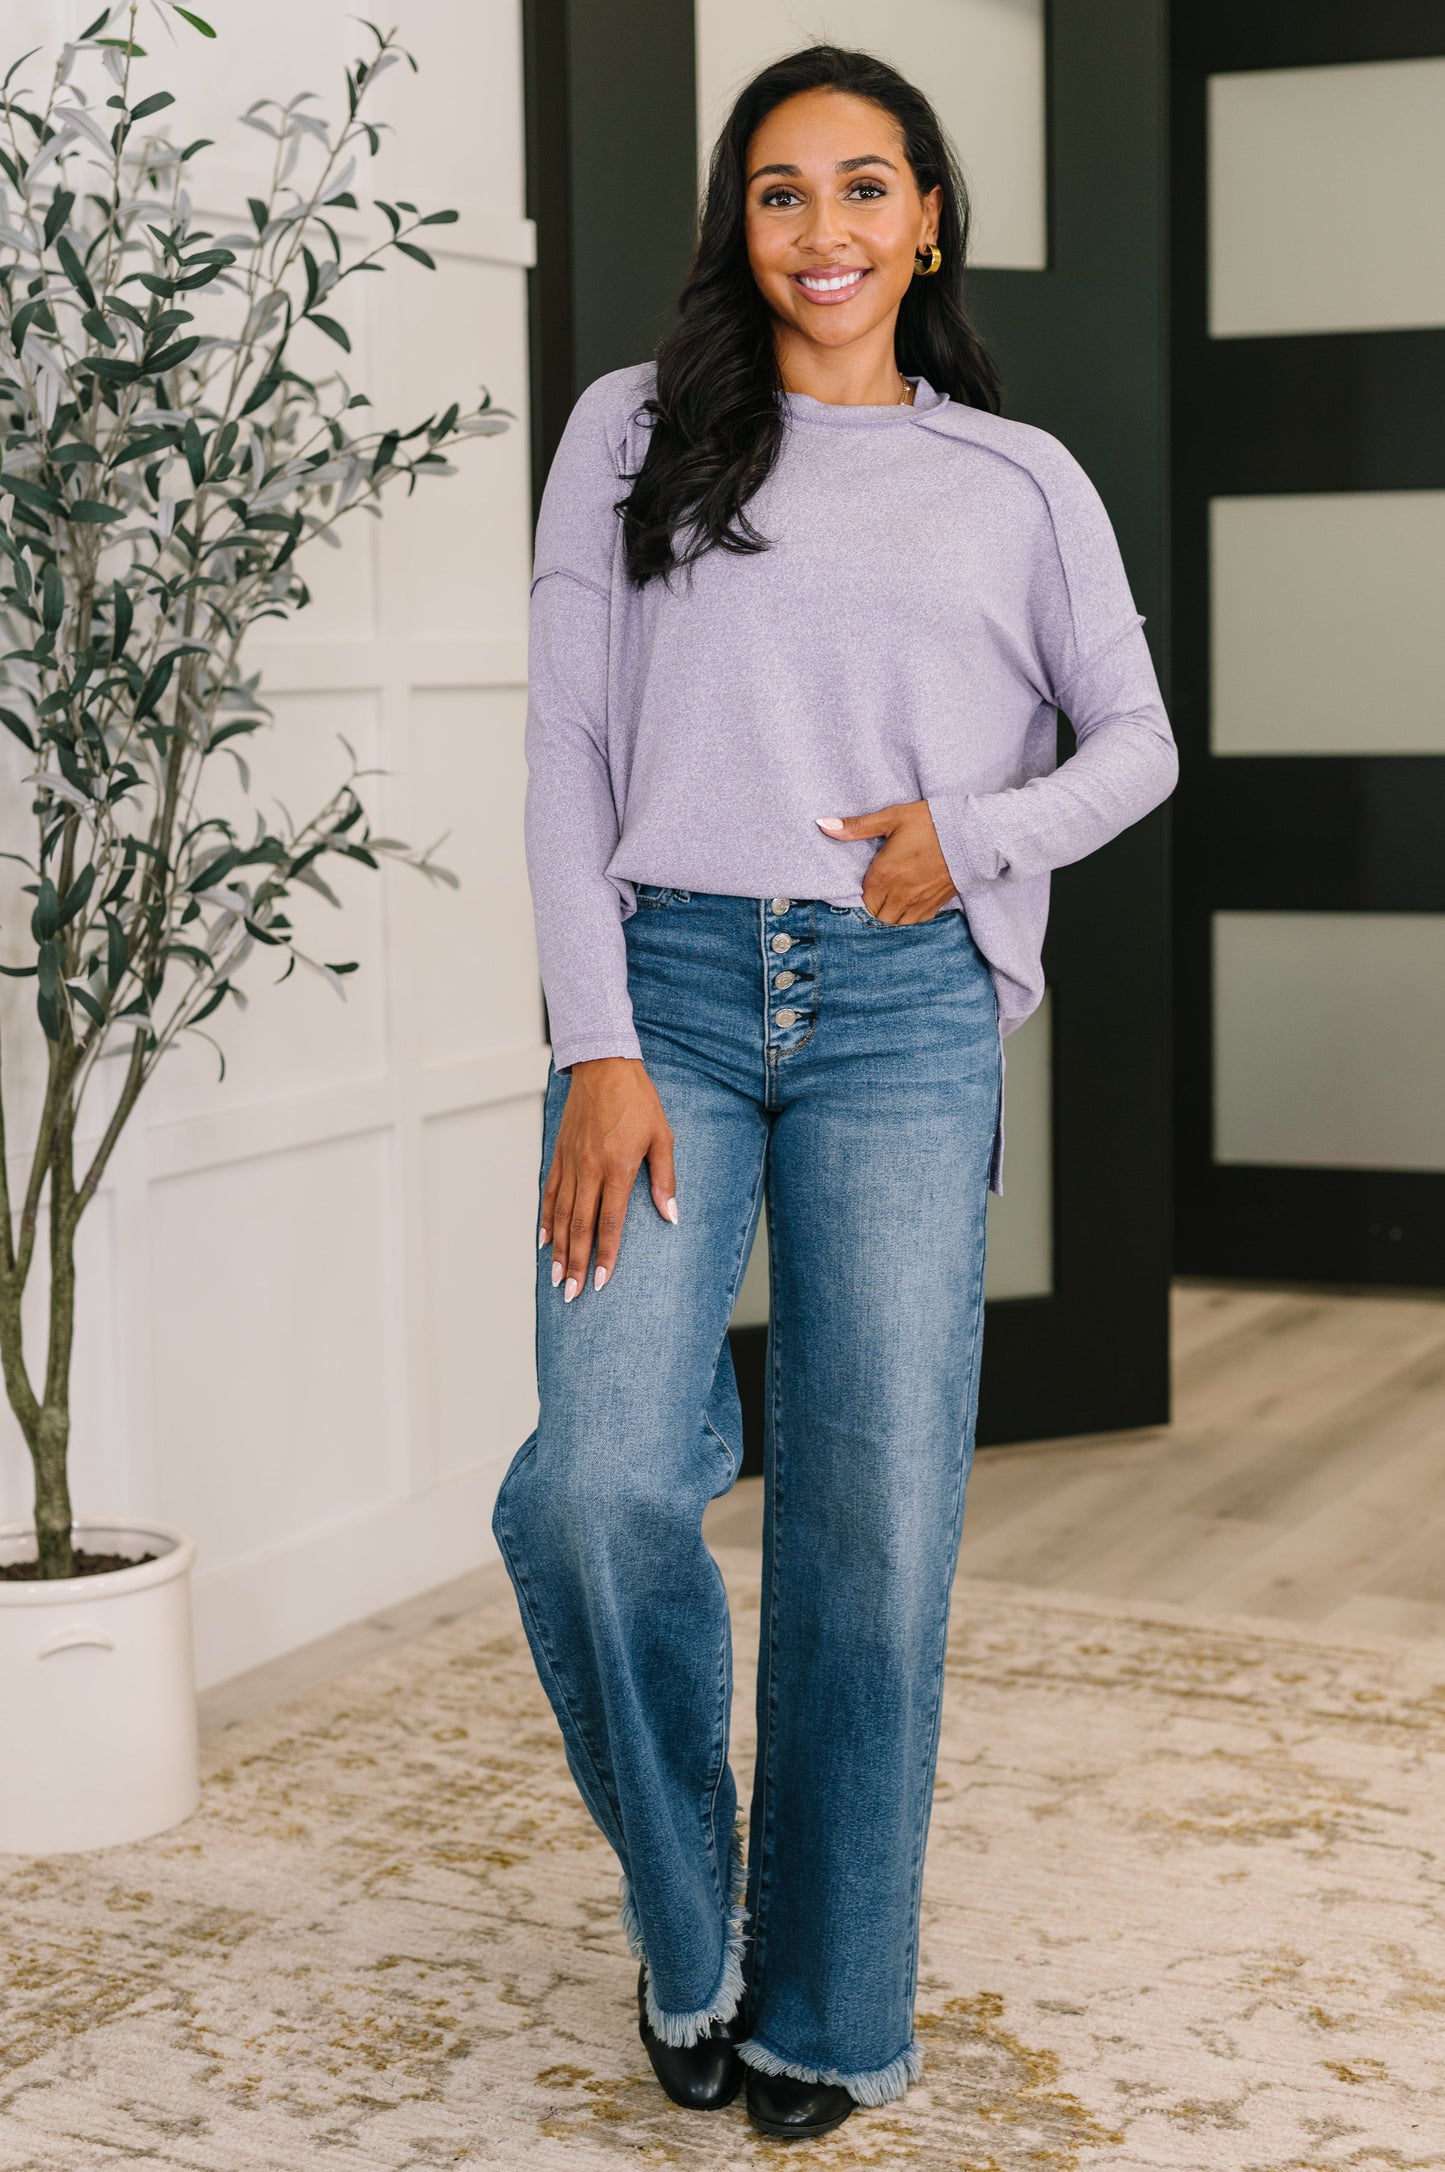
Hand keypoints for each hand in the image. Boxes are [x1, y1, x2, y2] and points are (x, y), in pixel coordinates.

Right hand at [540, 1056, 676, 1301]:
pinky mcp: (559, 1154)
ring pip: (559, 1214)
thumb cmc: (638, 1100)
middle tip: (571, 1293)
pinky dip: (546, 1219)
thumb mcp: (662, 1136)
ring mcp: (570, 1162)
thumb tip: (670, 1216)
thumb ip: (664, 1179)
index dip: (606, 1255)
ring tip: (554, 1277)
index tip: (600, 1281)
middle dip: (575, 1263)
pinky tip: (544, 1240)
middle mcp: (589, 1168)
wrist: (604, 1066)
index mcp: (617, 1167)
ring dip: (557, 1249)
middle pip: (579, 1226)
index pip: (610, 1222)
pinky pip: (550, 1192)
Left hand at [817, 800, 955, 923]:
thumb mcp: (892, 817)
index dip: (855, 901)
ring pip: (895, 925)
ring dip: (888, 918)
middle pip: (876, 918)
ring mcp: (919, 903)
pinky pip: (916, 924)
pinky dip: (908, 920)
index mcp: (884, 875)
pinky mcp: (936, 905)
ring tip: (887, 906)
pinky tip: (905, 908)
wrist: (973, 833)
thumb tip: (823, 825)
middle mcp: (900, 895)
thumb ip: (857, 826)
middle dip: (871, 912)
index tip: (856, 893)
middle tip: (871, 899)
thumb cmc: (930, 822)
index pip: (860, 903)